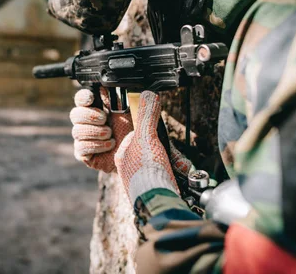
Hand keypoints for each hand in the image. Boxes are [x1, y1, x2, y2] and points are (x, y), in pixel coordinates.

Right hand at [69, 88, 133, 172]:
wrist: (135, 156)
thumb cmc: (130, 133)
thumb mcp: (126, 114)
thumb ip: (116, 101)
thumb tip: (104, 87)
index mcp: (95, 109)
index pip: (81, 99)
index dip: (83, 97)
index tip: (91, 98)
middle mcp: (85, 123)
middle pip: (75, 114)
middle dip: (90, 116)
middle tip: (104, 119)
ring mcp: (83, 138)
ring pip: (77, 131)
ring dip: (96, 132)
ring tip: (110, 135)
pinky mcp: (83, 153)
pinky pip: (81, 147)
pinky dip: (96, 145)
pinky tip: (109, 146)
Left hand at [114, 90, 178, 204]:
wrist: (157, 203)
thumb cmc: (149, 171)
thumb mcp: (148, 138)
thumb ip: (147, 116)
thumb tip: (148, 93)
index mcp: (123, 154)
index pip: (137, 136)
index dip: (149, 131)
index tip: (159, 134)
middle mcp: (127, 168)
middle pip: (146, 151)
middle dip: (160, 151)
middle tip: (169, 155)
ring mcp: (137, 181)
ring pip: (154, 166)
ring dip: (166, 165)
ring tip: (172, 167)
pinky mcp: (148, 193)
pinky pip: (159, 179)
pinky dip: (168, 176)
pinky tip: (172, 178)